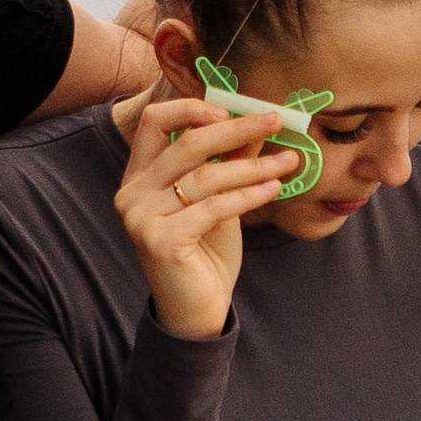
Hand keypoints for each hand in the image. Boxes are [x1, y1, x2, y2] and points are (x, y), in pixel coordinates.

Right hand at [113, 93, 296, 342]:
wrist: (196, 311)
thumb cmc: (205, 253)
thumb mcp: (218, 199)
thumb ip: (228, 162)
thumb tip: (257, 121)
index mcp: (139, 176)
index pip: (153, 121)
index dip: (191, 108)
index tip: (231, 108)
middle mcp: (132, 193)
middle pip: (187, 144)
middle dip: (236, 128)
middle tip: (275, 120)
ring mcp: (141, 218)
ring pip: (206, 177)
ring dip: (253, 165)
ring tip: (289, 161)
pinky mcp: (159, 240)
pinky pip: (213, 207)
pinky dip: (248, 195)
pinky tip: (273, 187)